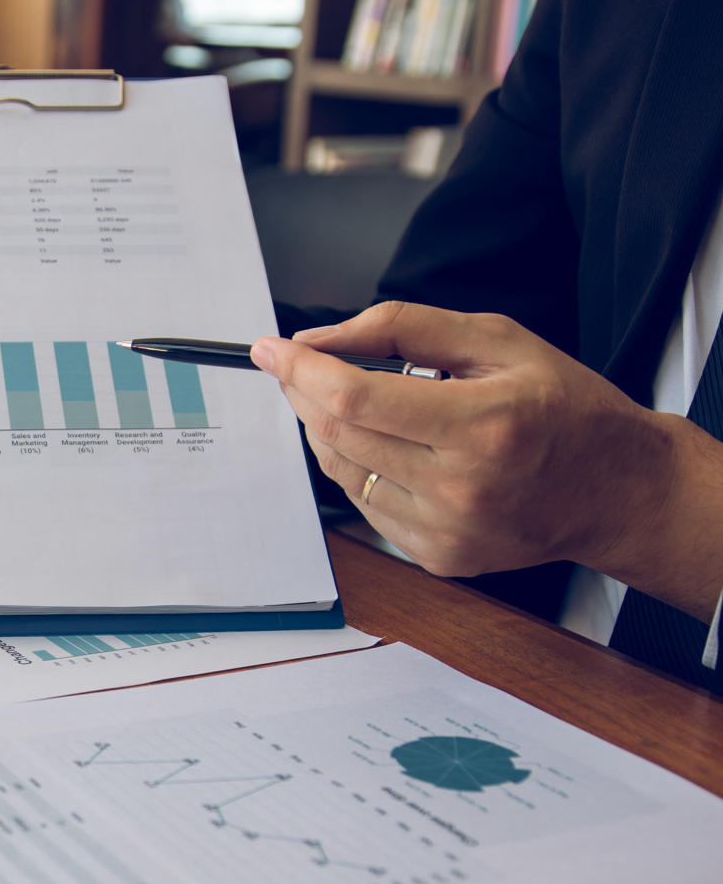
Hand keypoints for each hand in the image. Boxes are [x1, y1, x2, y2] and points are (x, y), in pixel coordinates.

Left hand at [250, 302, 722, 623]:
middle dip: (303, 393)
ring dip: (324, 429)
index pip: (354, 397)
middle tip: (298, 367)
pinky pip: (363, 505)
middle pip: (337, 434)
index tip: (271, 350)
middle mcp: (460, 487)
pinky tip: (380, 444)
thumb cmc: (562, 408)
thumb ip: (403, 326)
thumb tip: (321, 339)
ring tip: (343, 399)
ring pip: (341, 471)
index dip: (300, 370)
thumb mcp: (498, 339)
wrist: (612, 491)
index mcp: (483, 425)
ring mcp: (445, 531)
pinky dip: (355, 466)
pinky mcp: (436, 557)